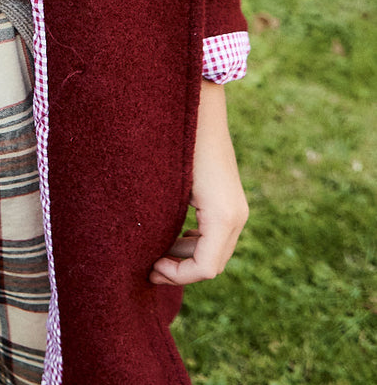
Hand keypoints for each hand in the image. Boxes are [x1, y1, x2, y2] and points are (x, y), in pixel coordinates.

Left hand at [150, 80, 247, 285]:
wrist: (199, 108)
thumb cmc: (178, 144)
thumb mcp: (169, 188)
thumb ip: (166, 224)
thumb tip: (151, 257)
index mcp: (223, 216)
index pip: (205, 268)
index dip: (177, 276)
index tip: (150, 267)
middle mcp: (236, 216)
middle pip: (212, 264)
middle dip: (180, 270)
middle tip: (148, 267)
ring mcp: (236, 208)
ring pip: (215, 251)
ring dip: (186, 257)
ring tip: (155, 253)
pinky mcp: (230, 200)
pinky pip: (216, 235)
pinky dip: (194, 242)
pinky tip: (170, 235)